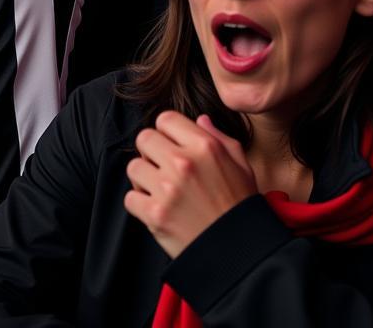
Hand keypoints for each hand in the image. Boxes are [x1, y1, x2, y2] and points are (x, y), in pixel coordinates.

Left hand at [124, 111, 256, 257]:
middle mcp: (184, 163)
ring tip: (159, 189)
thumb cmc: (241, 207)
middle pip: (144, 138)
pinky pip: (130, 197)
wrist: (242, 253)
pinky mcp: (156, 214)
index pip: (165, 119)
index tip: (171, 146)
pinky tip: (157, 209)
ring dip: (143, 178)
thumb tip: (200, 120)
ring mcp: (167, 188)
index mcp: (204, 146)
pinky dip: (140, 205)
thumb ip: (219, 138)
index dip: (166, 132)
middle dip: (151, 152)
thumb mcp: (241, 165)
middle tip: (163, 168)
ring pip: (133, 167)